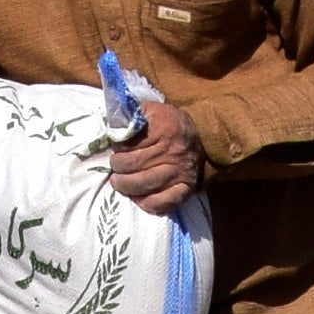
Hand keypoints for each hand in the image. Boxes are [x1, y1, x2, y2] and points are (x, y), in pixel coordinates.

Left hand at [104, 97, 204, 214]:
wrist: (201, 136)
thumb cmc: (168, 123)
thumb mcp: (151, 110)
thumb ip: (131, 114)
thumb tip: (111, 125)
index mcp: (164, 128)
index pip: (128, 144)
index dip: (117, 149)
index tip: (116, 149)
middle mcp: (173, 151)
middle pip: (132, 166)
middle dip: (118, 168)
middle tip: (115, 168)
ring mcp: (180, 172)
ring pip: (143, 185)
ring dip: (126, 186)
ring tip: (120, 182)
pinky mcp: (186, 189)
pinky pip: (162, 203)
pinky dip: (147, 204)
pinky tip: (138, 198)